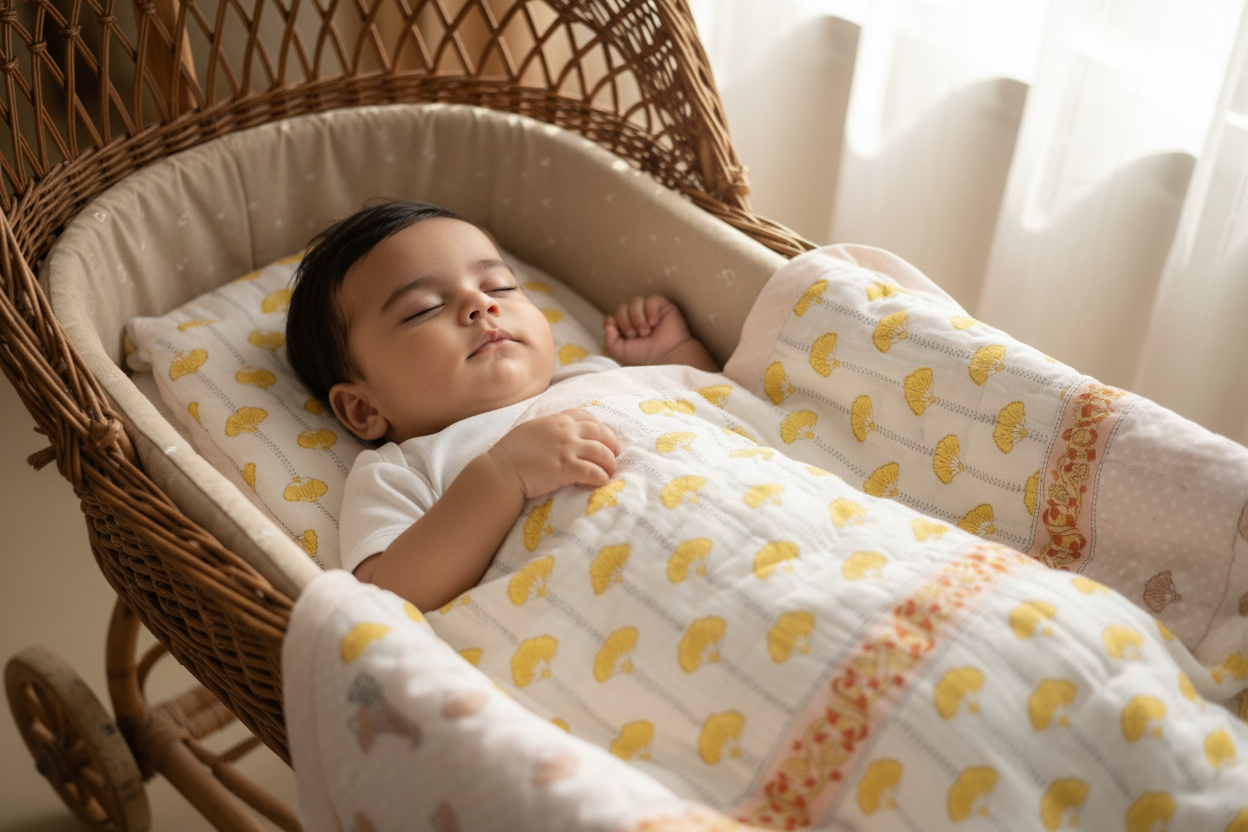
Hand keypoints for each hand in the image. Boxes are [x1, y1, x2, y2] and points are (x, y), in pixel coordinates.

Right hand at [485, 409, 619, 498]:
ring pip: (602, 452)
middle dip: (612, 444)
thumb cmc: (510, 454)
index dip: (600, 427)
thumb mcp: (531, 431)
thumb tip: (558, 435)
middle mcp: (565, 431)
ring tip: (610, 471)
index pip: (587, 417)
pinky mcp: (566, 468)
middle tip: (614, 456)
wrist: (500, 471)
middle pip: (601, 433)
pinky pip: (593, 472)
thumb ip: (548, 429)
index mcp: (557, 420)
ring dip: (610, 463)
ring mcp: (567, 449)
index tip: (603, 438)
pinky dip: (602, 477)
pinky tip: (602, 483)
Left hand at [604, 295, 695, 366]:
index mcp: (625, 328)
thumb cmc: (645, 356)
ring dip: (637, 318)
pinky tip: (654, 323)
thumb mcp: (620, 351)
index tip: (624, 336)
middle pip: (622, 309)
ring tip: (646, 331)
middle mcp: (636, 318)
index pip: (612, 317)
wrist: (667, 357)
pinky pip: (651, 300)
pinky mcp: (663, 306)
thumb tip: (608, 322)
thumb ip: (608, 339)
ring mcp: (649, 311)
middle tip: (635, 335)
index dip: (614, 324)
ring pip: (635, 302)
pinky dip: (650, 311)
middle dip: (625, 322)